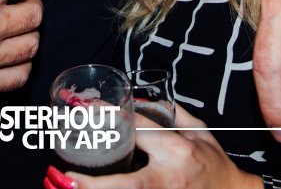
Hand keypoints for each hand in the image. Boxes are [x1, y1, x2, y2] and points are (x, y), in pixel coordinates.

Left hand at [57, 106, 258, 188]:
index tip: (87, 109)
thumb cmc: (216, 164)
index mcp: (177, 150)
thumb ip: (172, 113)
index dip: (109, 117)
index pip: (138, 130)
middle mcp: (169, 177)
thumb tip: (140, 100)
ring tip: (67, 188)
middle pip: (127, 184)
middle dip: (95, 185)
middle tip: (64, 177)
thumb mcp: (200, 131)